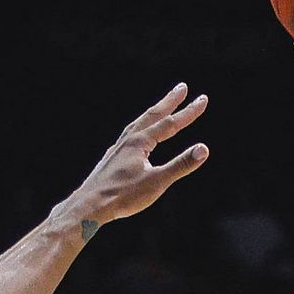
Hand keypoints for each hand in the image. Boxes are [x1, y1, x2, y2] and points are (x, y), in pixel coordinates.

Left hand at [58, 82, 209, 229]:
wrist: (89, 206)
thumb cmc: (123, 196)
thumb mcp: (157, 182)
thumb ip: (180, 165)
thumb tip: (203, 149)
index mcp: (139, 142)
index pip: (169, 124)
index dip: (188, 112)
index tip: (202, 99)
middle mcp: (127, 141)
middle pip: (152, 116)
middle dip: (169, 102)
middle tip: (182, 87)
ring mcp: (117, 149)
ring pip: (138, 125)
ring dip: (153, 114)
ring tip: (162, 107)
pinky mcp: (111, 160)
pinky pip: (128, 137)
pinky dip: (138, 129)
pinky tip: (137, 137)